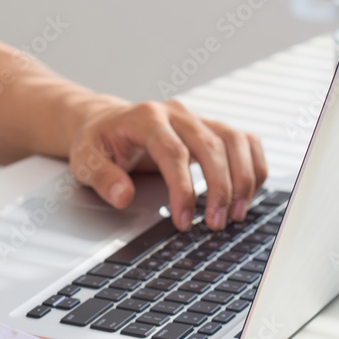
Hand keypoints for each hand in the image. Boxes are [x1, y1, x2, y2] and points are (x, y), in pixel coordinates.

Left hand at [68, 99, 266, 230]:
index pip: (173, 152)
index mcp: (146, 118)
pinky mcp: (211, 128)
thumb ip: (102, 178)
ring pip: (235, 141)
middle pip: (211, 145)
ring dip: (242, 179)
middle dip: (219, 189)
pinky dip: (253, 166)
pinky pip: (245, 141)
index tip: (184, 220)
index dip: (182, 188)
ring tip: (236, 214)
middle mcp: (177, 114)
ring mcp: (198, 119)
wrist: (106, 122)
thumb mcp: (85, 159)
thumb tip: (123, 197)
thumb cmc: (98, 142)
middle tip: (216, 224)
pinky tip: (248, 194)